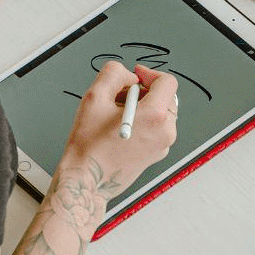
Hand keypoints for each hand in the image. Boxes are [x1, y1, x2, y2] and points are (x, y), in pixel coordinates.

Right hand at [62, 63, 179, 198]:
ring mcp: (163, 145)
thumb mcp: (95, 97)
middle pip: (165, 97)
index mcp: (155, 116)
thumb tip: (129, 75)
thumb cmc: (89, 145)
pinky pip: (157, 129)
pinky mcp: (157, 155)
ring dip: (143, 107)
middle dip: (144, 91)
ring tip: (117, 115)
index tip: (135, 76)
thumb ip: (114, 74)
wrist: (87, 180)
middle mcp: (165, 131)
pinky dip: (143, 122)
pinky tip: (121, 129)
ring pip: (161, 113)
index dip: (149, 74)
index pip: (167, 82)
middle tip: (120, 97)